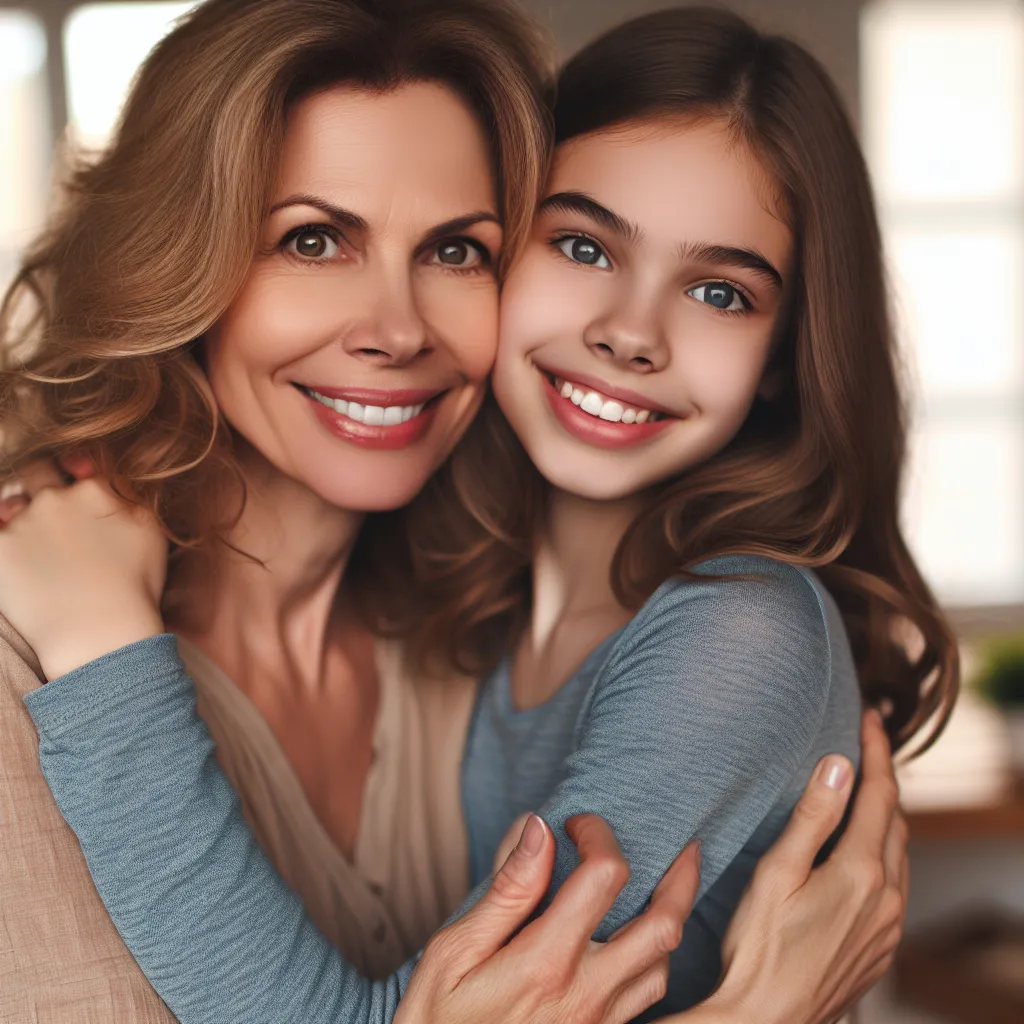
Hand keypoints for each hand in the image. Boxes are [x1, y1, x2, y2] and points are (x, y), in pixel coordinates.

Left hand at [0, 475, 167, 678]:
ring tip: (29, 542)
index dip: (74, 466)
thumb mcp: (152, 533)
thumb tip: (112, 483)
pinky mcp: (0, 547)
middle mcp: (60, 496)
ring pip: (11, 503)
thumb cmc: (136, 589)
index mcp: (99, 490)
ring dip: (17, 513)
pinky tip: (10, 553)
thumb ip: (131, 498)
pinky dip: (0, 533)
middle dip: (39, 481)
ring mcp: (26, 520)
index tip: (73, 476)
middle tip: (47, 510)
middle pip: (38, 471)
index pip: (78, 461)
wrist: (101, 630)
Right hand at [398, 813, 700, 1023]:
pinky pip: (646, 997)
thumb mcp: (452, 953)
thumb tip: (539, 829)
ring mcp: (599, 1023)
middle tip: (682, 847)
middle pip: (662, 924)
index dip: (598, 834)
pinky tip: (636, 943)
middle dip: (681, 877)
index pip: (605, 876)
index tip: (576, 824)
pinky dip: (653, 959)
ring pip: (663, 964)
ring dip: (669, 921)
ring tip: (665, 889)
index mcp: (546, 962)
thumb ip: (507, 891)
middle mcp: (586, 994)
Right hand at [677, 709, 906, 1023]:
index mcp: (861, 873)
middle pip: (896, 821)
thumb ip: (813, 816)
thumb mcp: (777, 871)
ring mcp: (888, 928)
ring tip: (866, 789)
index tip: (869, 716)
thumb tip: (839, 764)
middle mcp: (887, 899)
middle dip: (884, 778)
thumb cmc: (759, 947)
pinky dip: (885, 853)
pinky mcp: (881, 949)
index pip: (879, 794)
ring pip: (900, 855)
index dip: (876, 750)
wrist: (767, 1019)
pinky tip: (864, 851)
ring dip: (886, 816)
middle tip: (867, 744)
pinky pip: (896, 886)